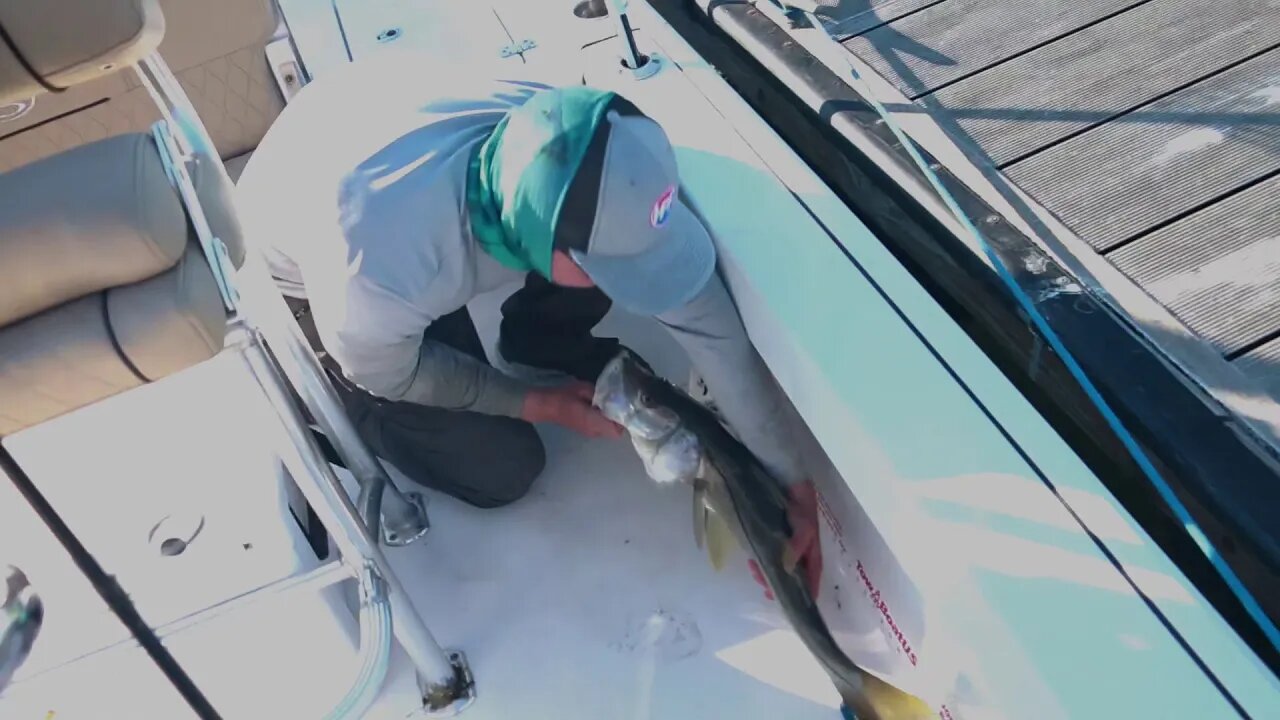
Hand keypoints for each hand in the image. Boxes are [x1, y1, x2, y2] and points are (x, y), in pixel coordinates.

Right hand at [522, 382, 623, 438]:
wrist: (544, 405)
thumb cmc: (562, 396)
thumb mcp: (583, 389)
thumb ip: (600, 393)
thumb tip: (613, 395)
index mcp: (593, 422)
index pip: (616, 431)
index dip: (622, 421)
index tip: (623, 408)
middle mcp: (593, 431)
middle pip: (613, 430)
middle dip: (616, 418)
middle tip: (616, 403)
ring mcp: (588, 432)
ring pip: (607, 429)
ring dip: (609, 419)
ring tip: (606, 403)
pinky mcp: (584, 429)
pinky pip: (599, 426)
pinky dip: (602, 419)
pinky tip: (596, 406)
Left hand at [746, 481, 822, 601]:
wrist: (785, 475)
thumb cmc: (799, 502)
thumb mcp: (803, 525)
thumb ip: (796, 547)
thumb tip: (788, 569)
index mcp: (812, 548)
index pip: (813, 575)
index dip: (808, 591)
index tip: (799, 606)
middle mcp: (801, 547)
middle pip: (794, 572)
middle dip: (782, 583)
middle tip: (768, 592)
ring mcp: (787, 540)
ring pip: (780, 563)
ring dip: (769, 572)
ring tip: (757, 576)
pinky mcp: (774, 533)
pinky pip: (769, 551)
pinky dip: (761, 559)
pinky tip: (753, 562)